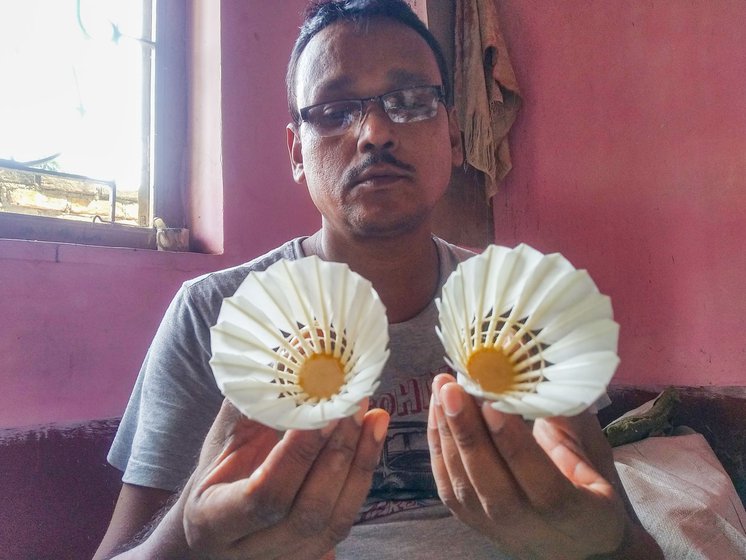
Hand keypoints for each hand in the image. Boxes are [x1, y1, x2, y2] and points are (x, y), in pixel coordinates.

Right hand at [138, 398, 388, 559]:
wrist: (216, 534)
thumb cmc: (216, 479)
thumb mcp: (220, 445)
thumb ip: (248, 409)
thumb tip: (283, 358)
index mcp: (215, 521)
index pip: (264, 495)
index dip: (296, 454)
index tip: (320, 410)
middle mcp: (253, 550)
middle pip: (307, 510)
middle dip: (336, 453)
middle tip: (354, 405)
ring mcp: (289, 557)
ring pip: (335, 519)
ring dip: (359, 462)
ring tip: (373, 416)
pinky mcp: (316, 553)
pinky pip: (348, 516)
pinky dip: (363, 473)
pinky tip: (373, 436)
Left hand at [427, 374, 658, 558]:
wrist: (574, 543)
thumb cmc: (588, 488)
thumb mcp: (593, 455)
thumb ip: (564, 416)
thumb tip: (529, 361)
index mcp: (574, 513)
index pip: (542, 483)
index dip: (513, 443)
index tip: (492, 402)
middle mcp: (529, 527)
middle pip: (490, 483)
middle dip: (467, 431)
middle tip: (452, 387)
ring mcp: (494, 527)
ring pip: (462, 483)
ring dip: (447, 431)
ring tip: (441, 388)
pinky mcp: (470, 520)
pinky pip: (446, 482)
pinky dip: (437, 443)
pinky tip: (436, 409)